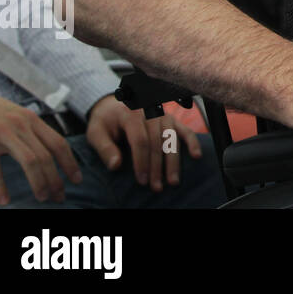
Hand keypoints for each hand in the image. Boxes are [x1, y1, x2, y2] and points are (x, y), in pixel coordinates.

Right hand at [0, 89, 81, 204]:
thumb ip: (32, 133)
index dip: (70, 162)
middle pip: (46, 155)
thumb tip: (51, 156)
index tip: (76, 179)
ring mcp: (3, 132)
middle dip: (55, 178)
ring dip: (38, 182)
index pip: (59, 143)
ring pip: (30, 160)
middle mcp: (22, 124)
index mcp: (33, 120)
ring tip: (42, 198)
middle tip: (59, 197)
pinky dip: (0, 186)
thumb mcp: (18, 118)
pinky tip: (4, 200)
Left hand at [85, 94, 203, 191]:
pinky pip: (184, 129)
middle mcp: (149, 111)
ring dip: (173, 161)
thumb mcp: (96, 133)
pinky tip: (196, 155)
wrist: (113, 106)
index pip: (140, 140)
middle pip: (157, 141)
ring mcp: (162, 114)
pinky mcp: (171, 118)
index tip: (142, 181)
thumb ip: (105, 148)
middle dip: (158, 167)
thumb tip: (116, 165)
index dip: (142, 162)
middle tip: (157, 187)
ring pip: (171, 138)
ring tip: (173, 180)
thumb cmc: (105, 122)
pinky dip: (192, 142)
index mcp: (130, 113)